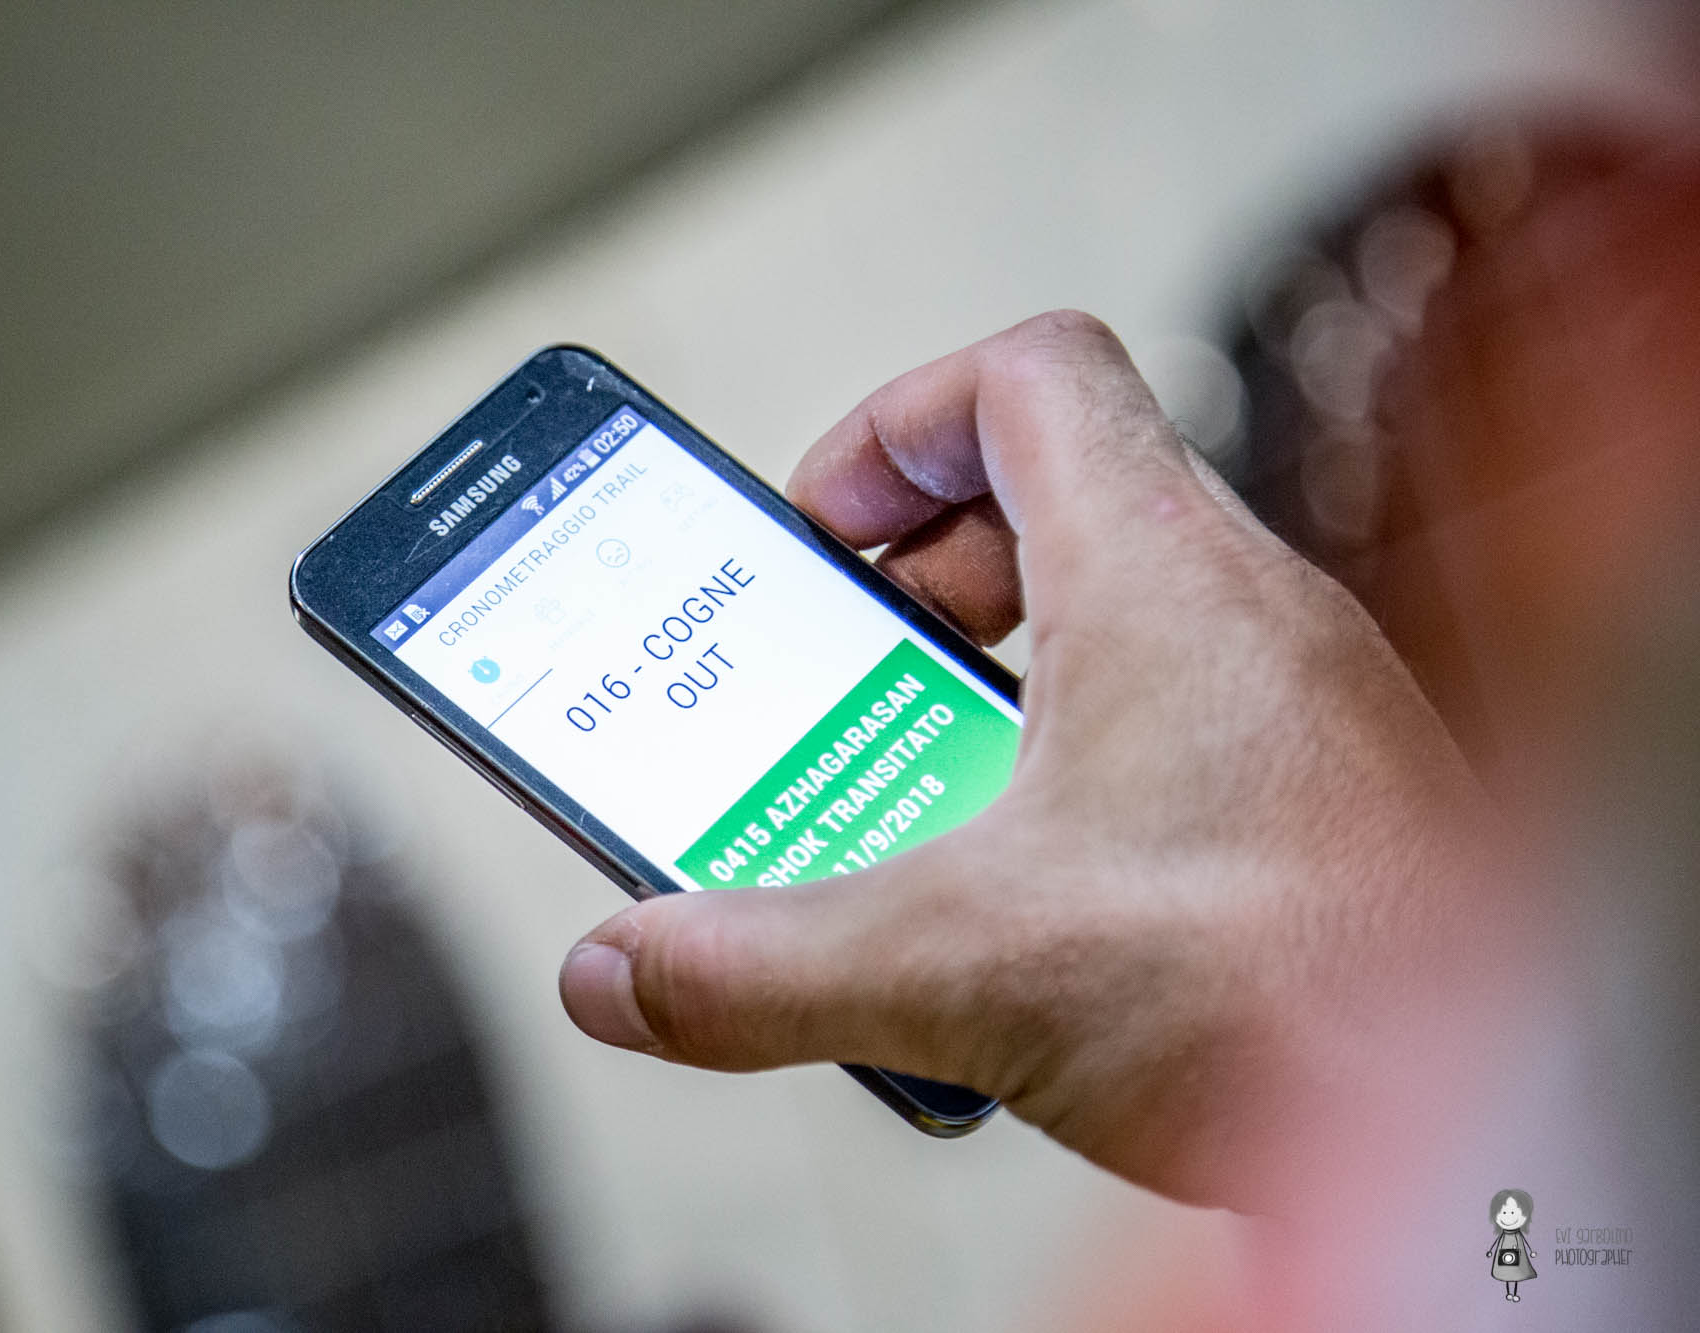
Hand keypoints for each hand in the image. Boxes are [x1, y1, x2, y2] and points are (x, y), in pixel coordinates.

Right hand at [559, 313, 1497, 1211]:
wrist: (1505, 1130)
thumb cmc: (1315, 997)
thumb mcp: (968, 968)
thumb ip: (761, 964)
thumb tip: (624, 967)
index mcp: (1162, 575)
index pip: (1031, 374)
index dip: (900, 422)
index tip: (825, 533)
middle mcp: (1243, 613)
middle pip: (1048, 506)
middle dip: (910, 597)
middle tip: (836, 694)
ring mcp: (1288, 705)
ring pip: (1103, 631)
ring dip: (981, 703)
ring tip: (905, 810)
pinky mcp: (1308, 798)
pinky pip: (1159, 731)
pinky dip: (1059, 781)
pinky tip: (1011, 908)